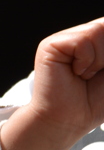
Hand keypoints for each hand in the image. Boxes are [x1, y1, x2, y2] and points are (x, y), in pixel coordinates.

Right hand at [1, 18, 103, 149]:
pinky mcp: (51, 45)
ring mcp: (65, 39)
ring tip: (84, 74)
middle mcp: (81, 37)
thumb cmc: (96, 101)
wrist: (70, 120)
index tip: (103, 71)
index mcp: (97, 41)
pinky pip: (82, 40)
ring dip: (99, 59)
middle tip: (96, 75)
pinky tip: (75, 73)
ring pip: (98, 30)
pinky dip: (86, 61)